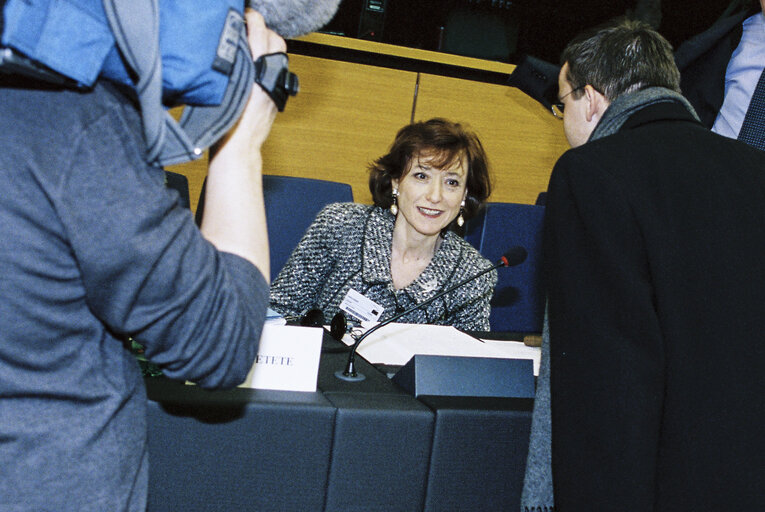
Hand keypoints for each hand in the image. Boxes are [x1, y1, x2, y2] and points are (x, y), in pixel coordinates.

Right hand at [212, 9, 285, 156]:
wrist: (239, 147)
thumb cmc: (225, 123)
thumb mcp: (220, 84)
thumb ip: (229, 61)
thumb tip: (231, 42)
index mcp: (255, 69)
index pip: (259, 31)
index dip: (252, 18)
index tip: (245, 15)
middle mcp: (270, 76)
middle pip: (276, 40)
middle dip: (264, 31)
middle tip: (250, 29)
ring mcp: (276, 86)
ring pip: (280, 56)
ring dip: (269, 48)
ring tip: (254, 48)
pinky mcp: (278, 96)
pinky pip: (278, 71)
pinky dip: (270, 64)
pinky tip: (257, 67)